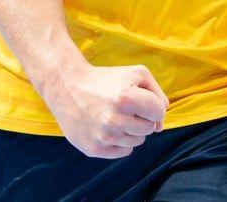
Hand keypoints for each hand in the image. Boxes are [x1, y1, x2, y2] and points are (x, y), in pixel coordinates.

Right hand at [41, 61, 167, 158]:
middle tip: (122, 106)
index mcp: (127, 98)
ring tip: (112, 115)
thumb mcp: (136, 74)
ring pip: (137, 141)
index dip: (151, 104)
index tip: (138, 98)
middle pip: (149, 128)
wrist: (66, 87)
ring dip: (130, 129)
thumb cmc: (105, 79)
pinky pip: (124, 151)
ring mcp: (104, 136)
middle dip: (141, 117)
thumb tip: (160, 125)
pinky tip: (106, 127)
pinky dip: (119, 141)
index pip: (159, 112)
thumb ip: (157, 94)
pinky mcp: (95, 149)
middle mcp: (115, 119)